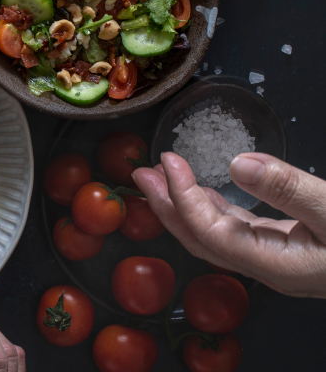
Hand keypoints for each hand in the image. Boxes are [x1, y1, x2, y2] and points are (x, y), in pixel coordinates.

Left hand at [133, 152, 325, 297]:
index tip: (167, 161)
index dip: (182, 195)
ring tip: (161, 175)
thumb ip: (288, 189)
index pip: (208, 231)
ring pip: (215, 235)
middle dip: (166, 205)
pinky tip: (201, 192)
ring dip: (185, 204)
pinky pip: (235, 230)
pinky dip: (213, 208)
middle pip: (199, 238)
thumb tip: (238, 164)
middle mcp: (267, 268)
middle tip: (141, 174)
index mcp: (275, 265)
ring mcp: (274, 260)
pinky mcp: (284, 249)